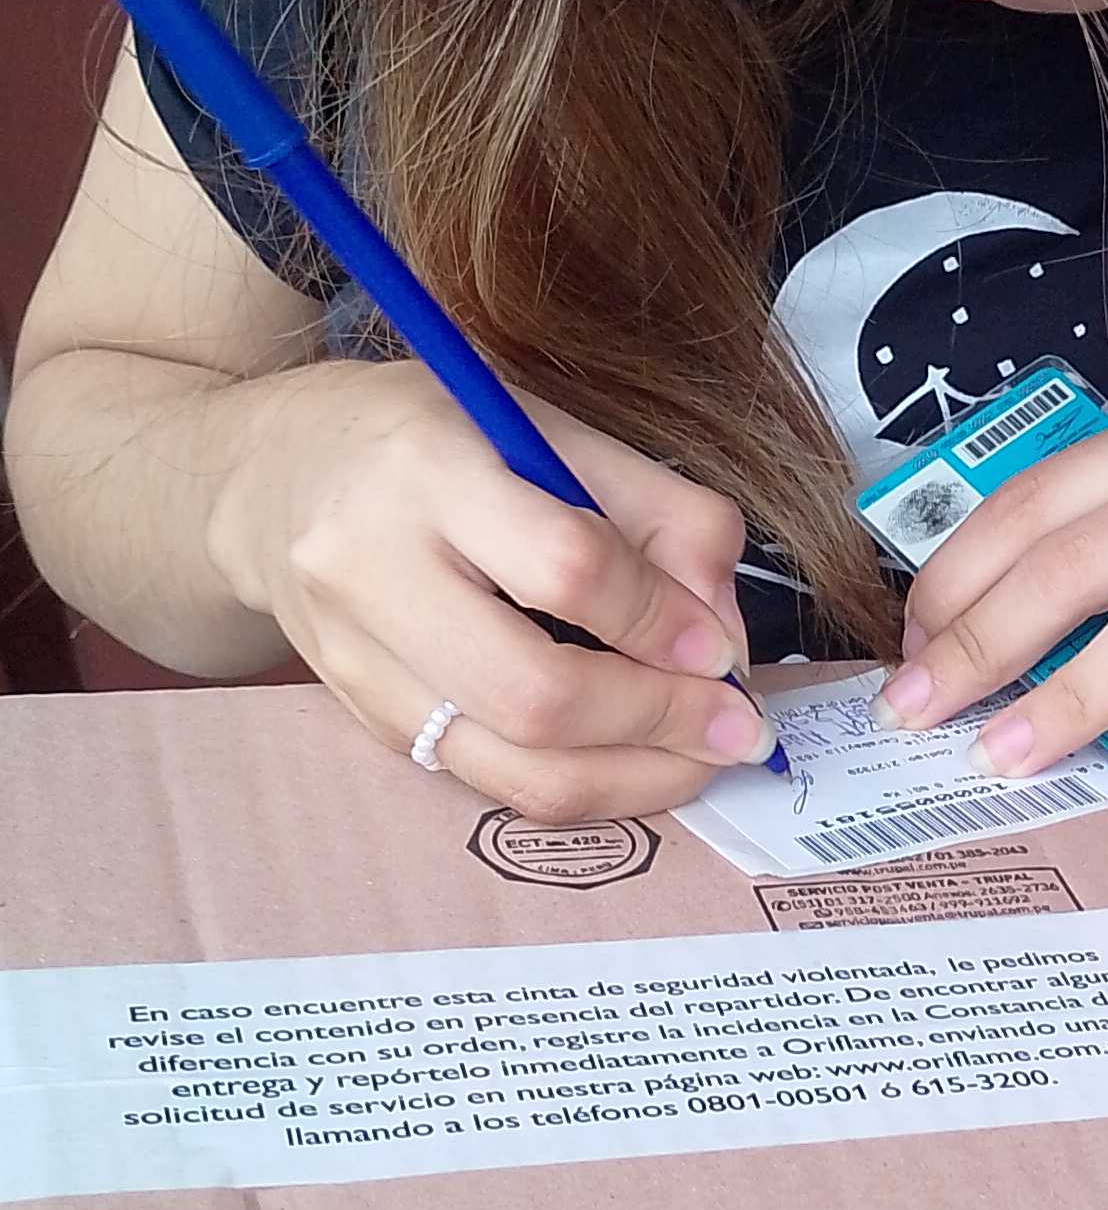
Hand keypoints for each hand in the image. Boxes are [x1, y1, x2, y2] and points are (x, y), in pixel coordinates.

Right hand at [205, 359, 770, 814]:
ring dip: (633, 780)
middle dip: (659, 722)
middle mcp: (371, 570)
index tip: (725, 649)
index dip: (663, 621)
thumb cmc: (428, 440)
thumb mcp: (542, 427)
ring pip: (511, 768)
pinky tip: (632, 757)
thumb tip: (723, 626)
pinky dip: (579, 782)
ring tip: (702, 758)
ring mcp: (356, 661)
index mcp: (426, 469)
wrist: (268, 479)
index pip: (566, 568)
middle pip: (535, 694)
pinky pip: (488, 780)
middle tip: (737, 726)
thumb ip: (656, 510)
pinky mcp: (364, 720)